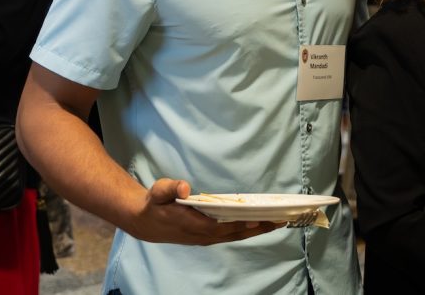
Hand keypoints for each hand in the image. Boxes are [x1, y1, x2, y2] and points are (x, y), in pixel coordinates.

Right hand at [122, 178, 279, 245]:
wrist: (144, 222)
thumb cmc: (154, 204)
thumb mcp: (158, 191)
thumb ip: (170, 188)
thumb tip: (184, 187)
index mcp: (191, 224)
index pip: (220, 227)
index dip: (239, 225)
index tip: (258, 220)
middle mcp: (201, 235)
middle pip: (234, 234)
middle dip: (257, 229)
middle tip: (280, 221)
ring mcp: (205, 238)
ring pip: (235, 236)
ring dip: (256, 231)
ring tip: (277, 223)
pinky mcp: (207, 236)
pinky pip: (231, 235)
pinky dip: (247, 230)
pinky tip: (260, 224)